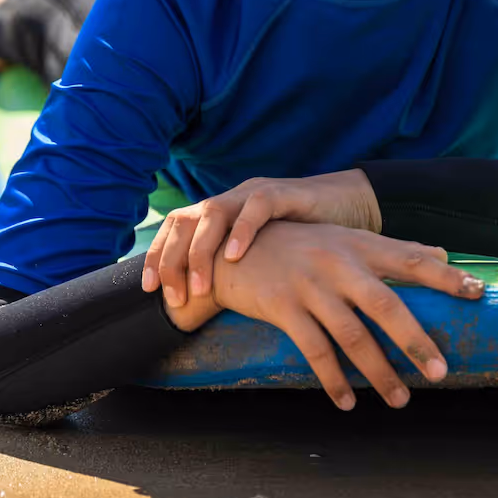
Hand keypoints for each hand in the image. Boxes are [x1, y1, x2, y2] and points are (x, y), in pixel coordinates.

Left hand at [141, 170, 381, 307]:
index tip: (150, 291)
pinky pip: (256, 205)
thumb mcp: (261, 256)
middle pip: (184, 220)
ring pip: (212, 212)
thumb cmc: (303, 239)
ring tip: (200, 287)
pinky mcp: (283, 192)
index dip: (157, 256)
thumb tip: (206, 305)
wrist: (347, 207)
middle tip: (174, 297)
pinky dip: (242, 230)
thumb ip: (236, 270)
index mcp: (220, 214)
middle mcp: (231, 199)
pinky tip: (235, 256)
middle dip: (171, 259)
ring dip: (200, 252)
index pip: (175, 227)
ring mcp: (254, 193)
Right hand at [208, 221, 483, 409]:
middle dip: (415, 341)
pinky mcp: (283, 307)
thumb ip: (393, 249)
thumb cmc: (300, 246)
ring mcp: (310, 286)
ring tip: (400, 400)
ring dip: (379, 372)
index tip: (478, 295)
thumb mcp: (345, 238)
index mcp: (359, 245)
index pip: (411, 259)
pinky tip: (347, 402)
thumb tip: (443, 253)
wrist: (233, 248)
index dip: (445, 278)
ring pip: (352, 336)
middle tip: (440, 372)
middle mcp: (338, 263)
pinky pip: (314, 351)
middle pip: (386, 304)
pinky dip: (333, 380)